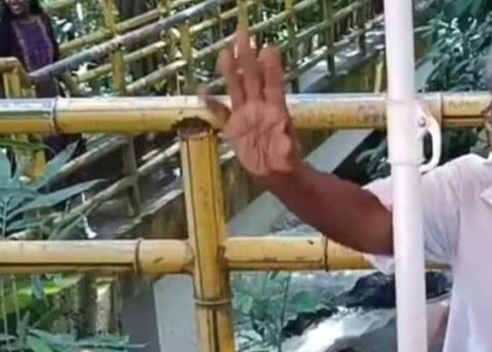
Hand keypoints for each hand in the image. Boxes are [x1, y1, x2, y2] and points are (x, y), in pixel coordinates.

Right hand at [207, 32, 300, 179]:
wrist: (276, 174)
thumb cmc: (286, 163)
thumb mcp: (288, 157)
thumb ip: (285, 146)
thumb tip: (285, 136)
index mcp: (277, 111)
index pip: (274, 85)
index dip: (271, 68)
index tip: (268, 49)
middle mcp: (260, 108)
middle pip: (253, 78)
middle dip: (248, 58)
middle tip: (244, 36)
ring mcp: (246, 115)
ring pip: (237, 88)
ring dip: (231, 71)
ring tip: (225, 52)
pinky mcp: (233, 127)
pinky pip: (221, 112)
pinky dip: (212, 102)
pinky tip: (203, 91)